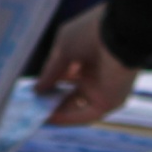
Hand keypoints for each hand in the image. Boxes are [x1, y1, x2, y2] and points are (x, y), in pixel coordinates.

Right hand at [36, 4, 138, 124]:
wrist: (119, 35)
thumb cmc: (90, 32)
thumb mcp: (63, 47)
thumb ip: (51, 70)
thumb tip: (37, 89)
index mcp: (87, 54)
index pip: (66, 73)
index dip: (50, 82)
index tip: (33, 91)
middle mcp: (95, 73)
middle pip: (71, 91)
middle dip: (52, 99)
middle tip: (33, 107)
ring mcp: (102, 89)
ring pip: (77, 105)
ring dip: (58, 111)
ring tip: (36, 116)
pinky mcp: (108, 102)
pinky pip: (85, 114)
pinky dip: (68, 117)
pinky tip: (50, 118)